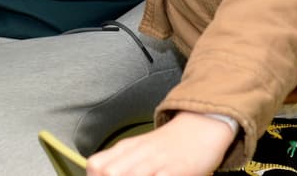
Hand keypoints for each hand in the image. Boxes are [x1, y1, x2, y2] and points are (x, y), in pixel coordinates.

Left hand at [87, 112, 234, 175]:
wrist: (202, 126)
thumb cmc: (170, 145)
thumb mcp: (140, 150)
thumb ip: (121, 163)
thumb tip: (106, 174)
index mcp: (126, 148)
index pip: (95, 165)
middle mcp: (138, 153)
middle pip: (108, 172)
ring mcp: (158, 160)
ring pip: (131, 175)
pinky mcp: (178, 168)